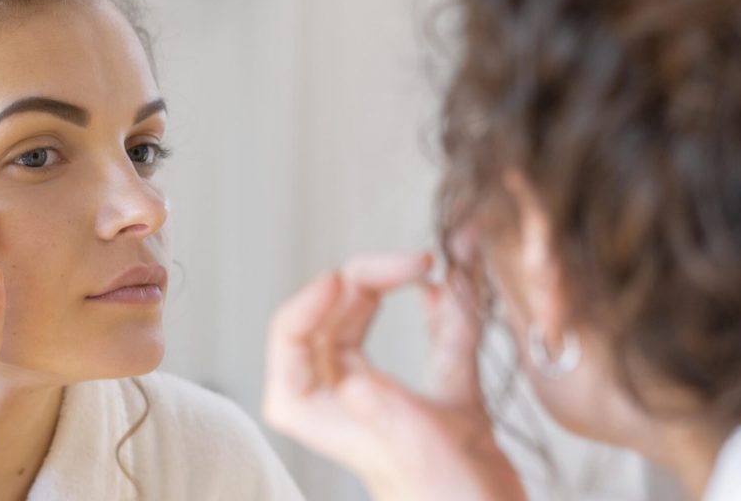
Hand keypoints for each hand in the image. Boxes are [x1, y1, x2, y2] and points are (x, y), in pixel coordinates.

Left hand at [262, 251, 525, 500]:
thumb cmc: (450, 500)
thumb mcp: (415, 451)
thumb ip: (385, 413)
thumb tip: (354, 384)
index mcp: (311, 409)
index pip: (289, 336)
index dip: (312, 298)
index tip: (345, 278)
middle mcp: (338, 398)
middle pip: (331, 316)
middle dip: (368, 279)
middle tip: (415, 263)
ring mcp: (380, 395)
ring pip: (367, 319)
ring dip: (395, 286)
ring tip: (427, 266)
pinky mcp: (425, 396)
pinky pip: (421, 337)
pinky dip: (436, 310)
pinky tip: (446, 290)